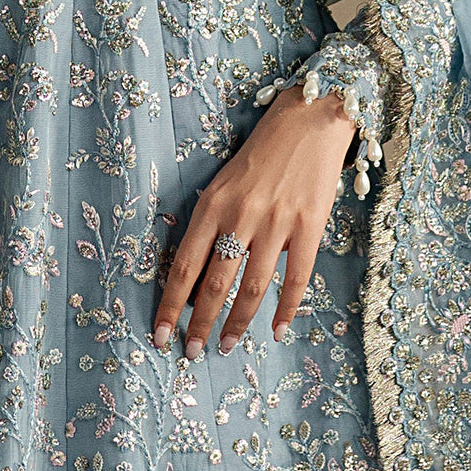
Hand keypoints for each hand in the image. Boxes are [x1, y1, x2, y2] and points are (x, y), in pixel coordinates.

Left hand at [151, 86, 359, 356]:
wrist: (311, 116)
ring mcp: (276, 223)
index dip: (170, 305)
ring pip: (251, 288)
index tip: (159, 334)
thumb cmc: (262, 151)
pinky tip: (276, 329)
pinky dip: (286, 309)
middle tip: (191, 353)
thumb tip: (198, 274)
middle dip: (199, 324)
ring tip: (225, 346)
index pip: (183, 266)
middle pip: (214, 284)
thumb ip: (212, 223)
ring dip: (237, 323)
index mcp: (212, 205)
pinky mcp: (310, 226)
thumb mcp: (224, 182)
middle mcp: (240, 216)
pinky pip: (296, 278)